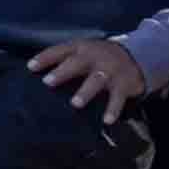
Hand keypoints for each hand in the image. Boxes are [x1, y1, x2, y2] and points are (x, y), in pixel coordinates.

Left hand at [28, 35, 148, 120]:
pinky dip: (113, 109)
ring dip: (85, 91)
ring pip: (96, 80)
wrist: (137, 56)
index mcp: (81, 48)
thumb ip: (63, 60)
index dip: (45, 58)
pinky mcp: (123, 84)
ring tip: (75, 103)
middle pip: (77, 63)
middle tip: (48, 82)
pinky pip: (118, 97)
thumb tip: (34, 74)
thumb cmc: (99, 57)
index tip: (30, 67)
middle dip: (63, 72)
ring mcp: (110, 70)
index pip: (60, 50)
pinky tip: (107, 120)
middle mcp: (95, 57)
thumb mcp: (83, 52)